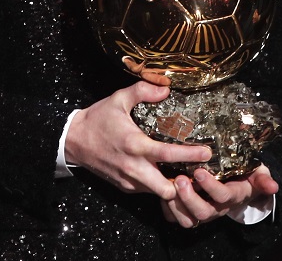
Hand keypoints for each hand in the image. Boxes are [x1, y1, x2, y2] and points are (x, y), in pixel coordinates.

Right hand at [65, 82, 212, 200]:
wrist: (73, 141)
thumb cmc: (98, 118)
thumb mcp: (118, 98)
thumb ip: (143, 91)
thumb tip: (166, 88)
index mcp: (134, 144)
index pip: (168, 154)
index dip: (190, 155)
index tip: (207, 154)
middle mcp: (133, 167)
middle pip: (167, 189)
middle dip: (183, 185)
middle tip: (195, 173)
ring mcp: (128, 180)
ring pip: (157, 194)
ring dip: (171, 187)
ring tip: (183, 174)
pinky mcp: (124, 187)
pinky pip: (146, 191)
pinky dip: (156, 186)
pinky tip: (162, 173)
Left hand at [161, 164, 278, 228]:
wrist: (237, 185)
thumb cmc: (245, 176)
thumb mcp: (257, 175)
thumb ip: (263, 180)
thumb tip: (274, 186)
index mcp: (232, 197)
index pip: (222, 196)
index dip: (210, 187)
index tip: (199, 171)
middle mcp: (216, 208)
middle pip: (202, 212)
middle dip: (189, 198)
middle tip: (180, 179)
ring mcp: (202, 211)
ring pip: (188, 220)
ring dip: (176, 205)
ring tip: (169, 185)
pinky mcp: (188, 212)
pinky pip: (174, 219)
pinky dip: (166, 209)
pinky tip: (162, 192)